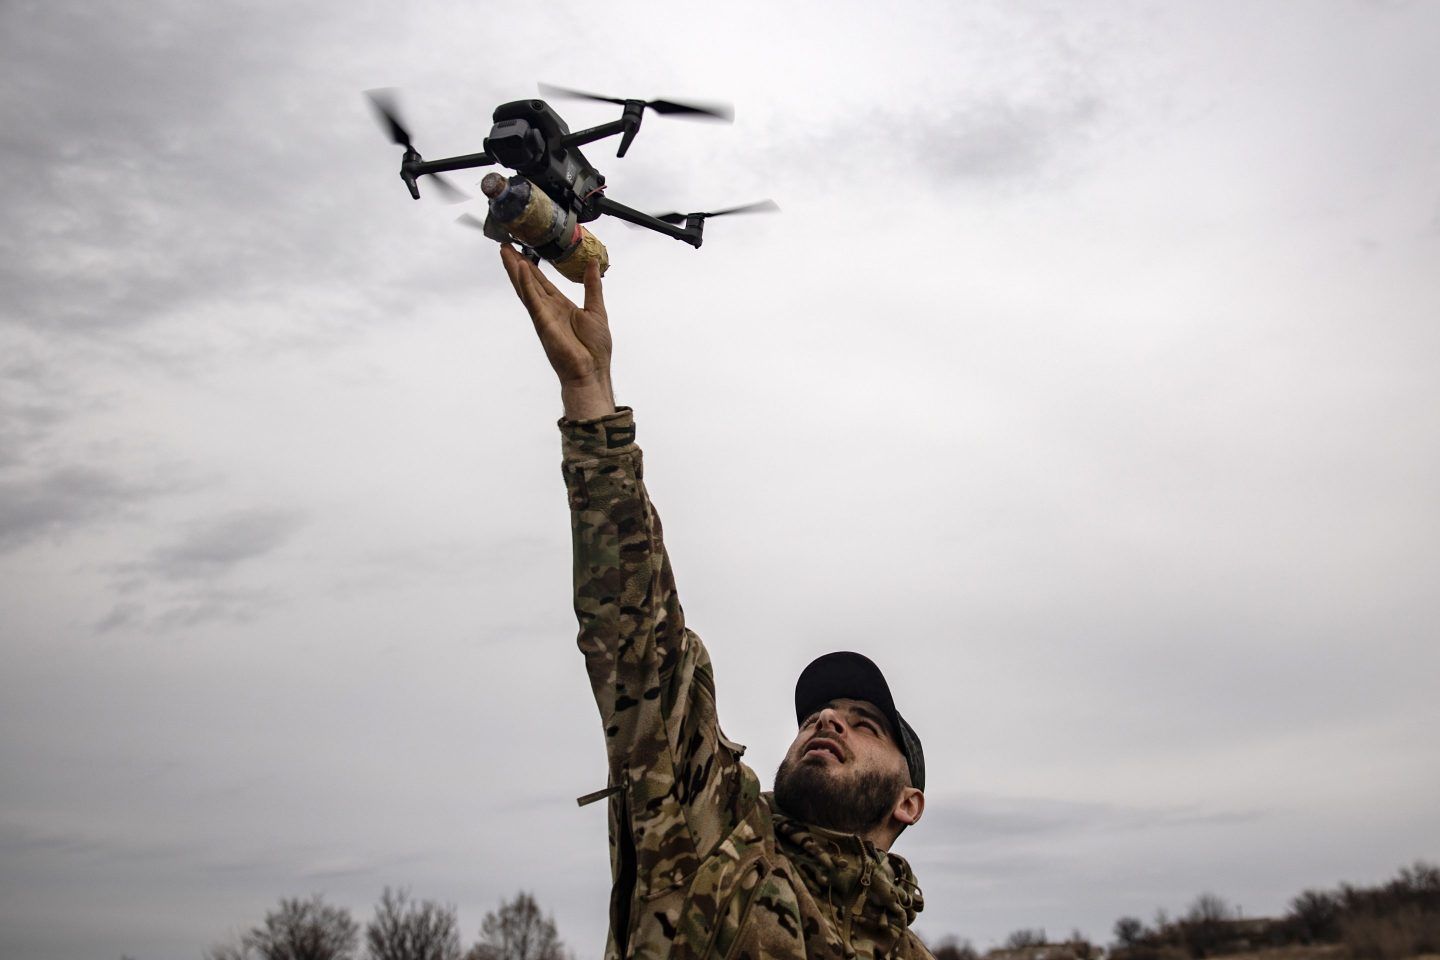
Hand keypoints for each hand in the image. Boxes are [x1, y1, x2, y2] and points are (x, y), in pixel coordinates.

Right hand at [499, 245, 614, 418]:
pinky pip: (532, 300)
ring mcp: (543, 316)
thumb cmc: (595, 348)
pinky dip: (525, 284)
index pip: (541, 283)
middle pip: (528, 282)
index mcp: (561, 306)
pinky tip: (519, 268)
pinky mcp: (543, 323)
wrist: (592, 371)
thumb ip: (592, 286)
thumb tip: (593, 263)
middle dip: (516, 263)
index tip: (520, 252)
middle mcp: (548, 309)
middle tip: (505, 245)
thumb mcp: (596, 309)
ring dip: (514, 269)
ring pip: (525, 288)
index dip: (531, 267)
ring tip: (505, 251)